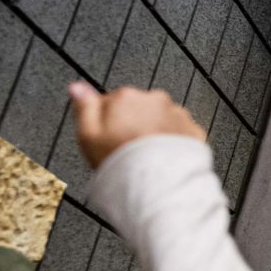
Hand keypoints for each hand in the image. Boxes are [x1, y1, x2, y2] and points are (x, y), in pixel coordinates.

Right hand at [69, 82, 204, 167]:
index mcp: (126, 97)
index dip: (108, 122)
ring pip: (162, 120)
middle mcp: (155, 100)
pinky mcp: (194, 130)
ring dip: (156, 132)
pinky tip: (164, 157)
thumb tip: (77, 87)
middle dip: (134, 125)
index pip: (112, 101)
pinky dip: (174, 142)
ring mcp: (177, 114)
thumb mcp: (88, 134)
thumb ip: (84, 106)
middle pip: (139, 110)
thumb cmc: (124, 161)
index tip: (108, 137)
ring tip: (147, 156)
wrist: (159, 183)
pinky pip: (181, 133)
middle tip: (128, 149)